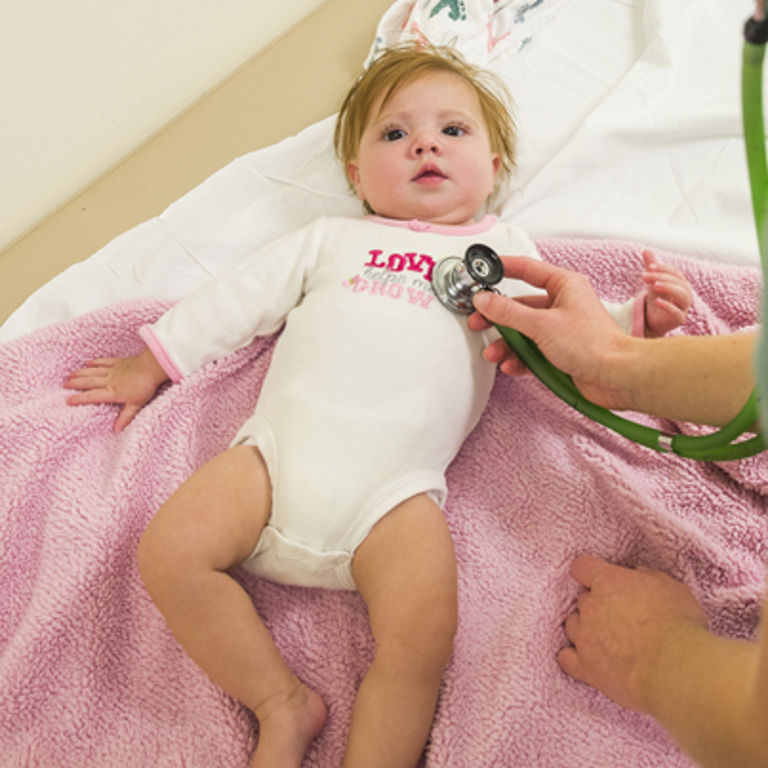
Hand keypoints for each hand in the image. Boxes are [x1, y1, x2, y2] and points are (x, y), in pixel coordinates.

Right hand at [63, 348, 168, 431]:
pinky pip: (103, 362)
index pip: (93, 396)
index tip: (67, 400)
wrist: (152, 367)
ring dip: (80, 373)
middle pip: (88, 382)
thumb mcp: (136, 405)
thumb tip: (117, 430)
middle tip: (63, 385)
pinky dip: (94, 362)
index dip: (79, 398)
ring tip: (69, 375)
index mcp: (113, 392)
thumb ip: (125, 417)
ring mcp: (113, 370)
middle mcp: (109, 381)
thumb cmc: (146, 386)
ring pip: (92, 372)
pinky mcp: (118, 362)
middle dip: (75, 384)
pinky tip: (87, 363)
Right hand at [468, 256, 633, 408]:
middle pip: (520, 306)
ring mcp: (560, 330)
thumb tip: (484, 300)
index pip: (529, 270)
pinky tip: (512, 366)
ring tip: (494, 354)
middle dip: (498, 318)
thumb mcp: (542, 324)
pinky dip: (519, 359)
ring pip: (523, 332)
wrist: (616, 377)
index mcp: (564, 286)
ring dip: (506, 344)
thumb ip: (508, 312)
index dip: (505, 268)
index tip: (484, 269)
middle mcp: (562, 306)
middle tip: (478, 322)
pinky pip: (531, 352)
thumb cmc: (593, 344)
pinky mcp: (559, 352)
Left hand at [557, 555, 707, 711]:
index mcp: (608, 582)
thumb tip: (638, 574)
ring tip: (607, 640)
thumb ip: (649, 577)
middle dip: (597, 605)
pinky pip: (566, 659)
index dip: (588, 571)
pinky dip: (573, 658)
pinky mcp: (586, 668)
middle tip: (620, 617)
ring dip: (585, 629)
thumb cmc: (678, 626)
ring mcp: (584, 638)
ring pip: (573, 625)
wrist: (674, 669)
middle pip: (583, 600)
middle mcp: (590, 607)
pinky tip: (586, 660)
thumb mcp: (672, 588)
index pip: (582, 567)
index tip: (598, 579)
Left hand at [641, 250, 692, 336]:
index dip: (663, 268)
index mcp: (681, 283)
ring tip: (654, 285)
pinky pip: (677, 313)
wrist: (653, 321)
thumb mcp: (653, 282)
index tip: (649, 266)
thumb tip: (646, 250)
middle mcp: (686, 294)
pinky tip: (656, 301)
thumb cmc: (657, 299)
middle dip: (661, 277)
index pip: (675, 273)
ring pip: (682, 296)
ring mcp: (684, 307)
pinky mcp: (678, 319)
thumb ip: (652, 267)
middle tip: (644, 276)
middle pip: (678, 282)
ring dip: (669, 288)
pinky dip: (668, 306)